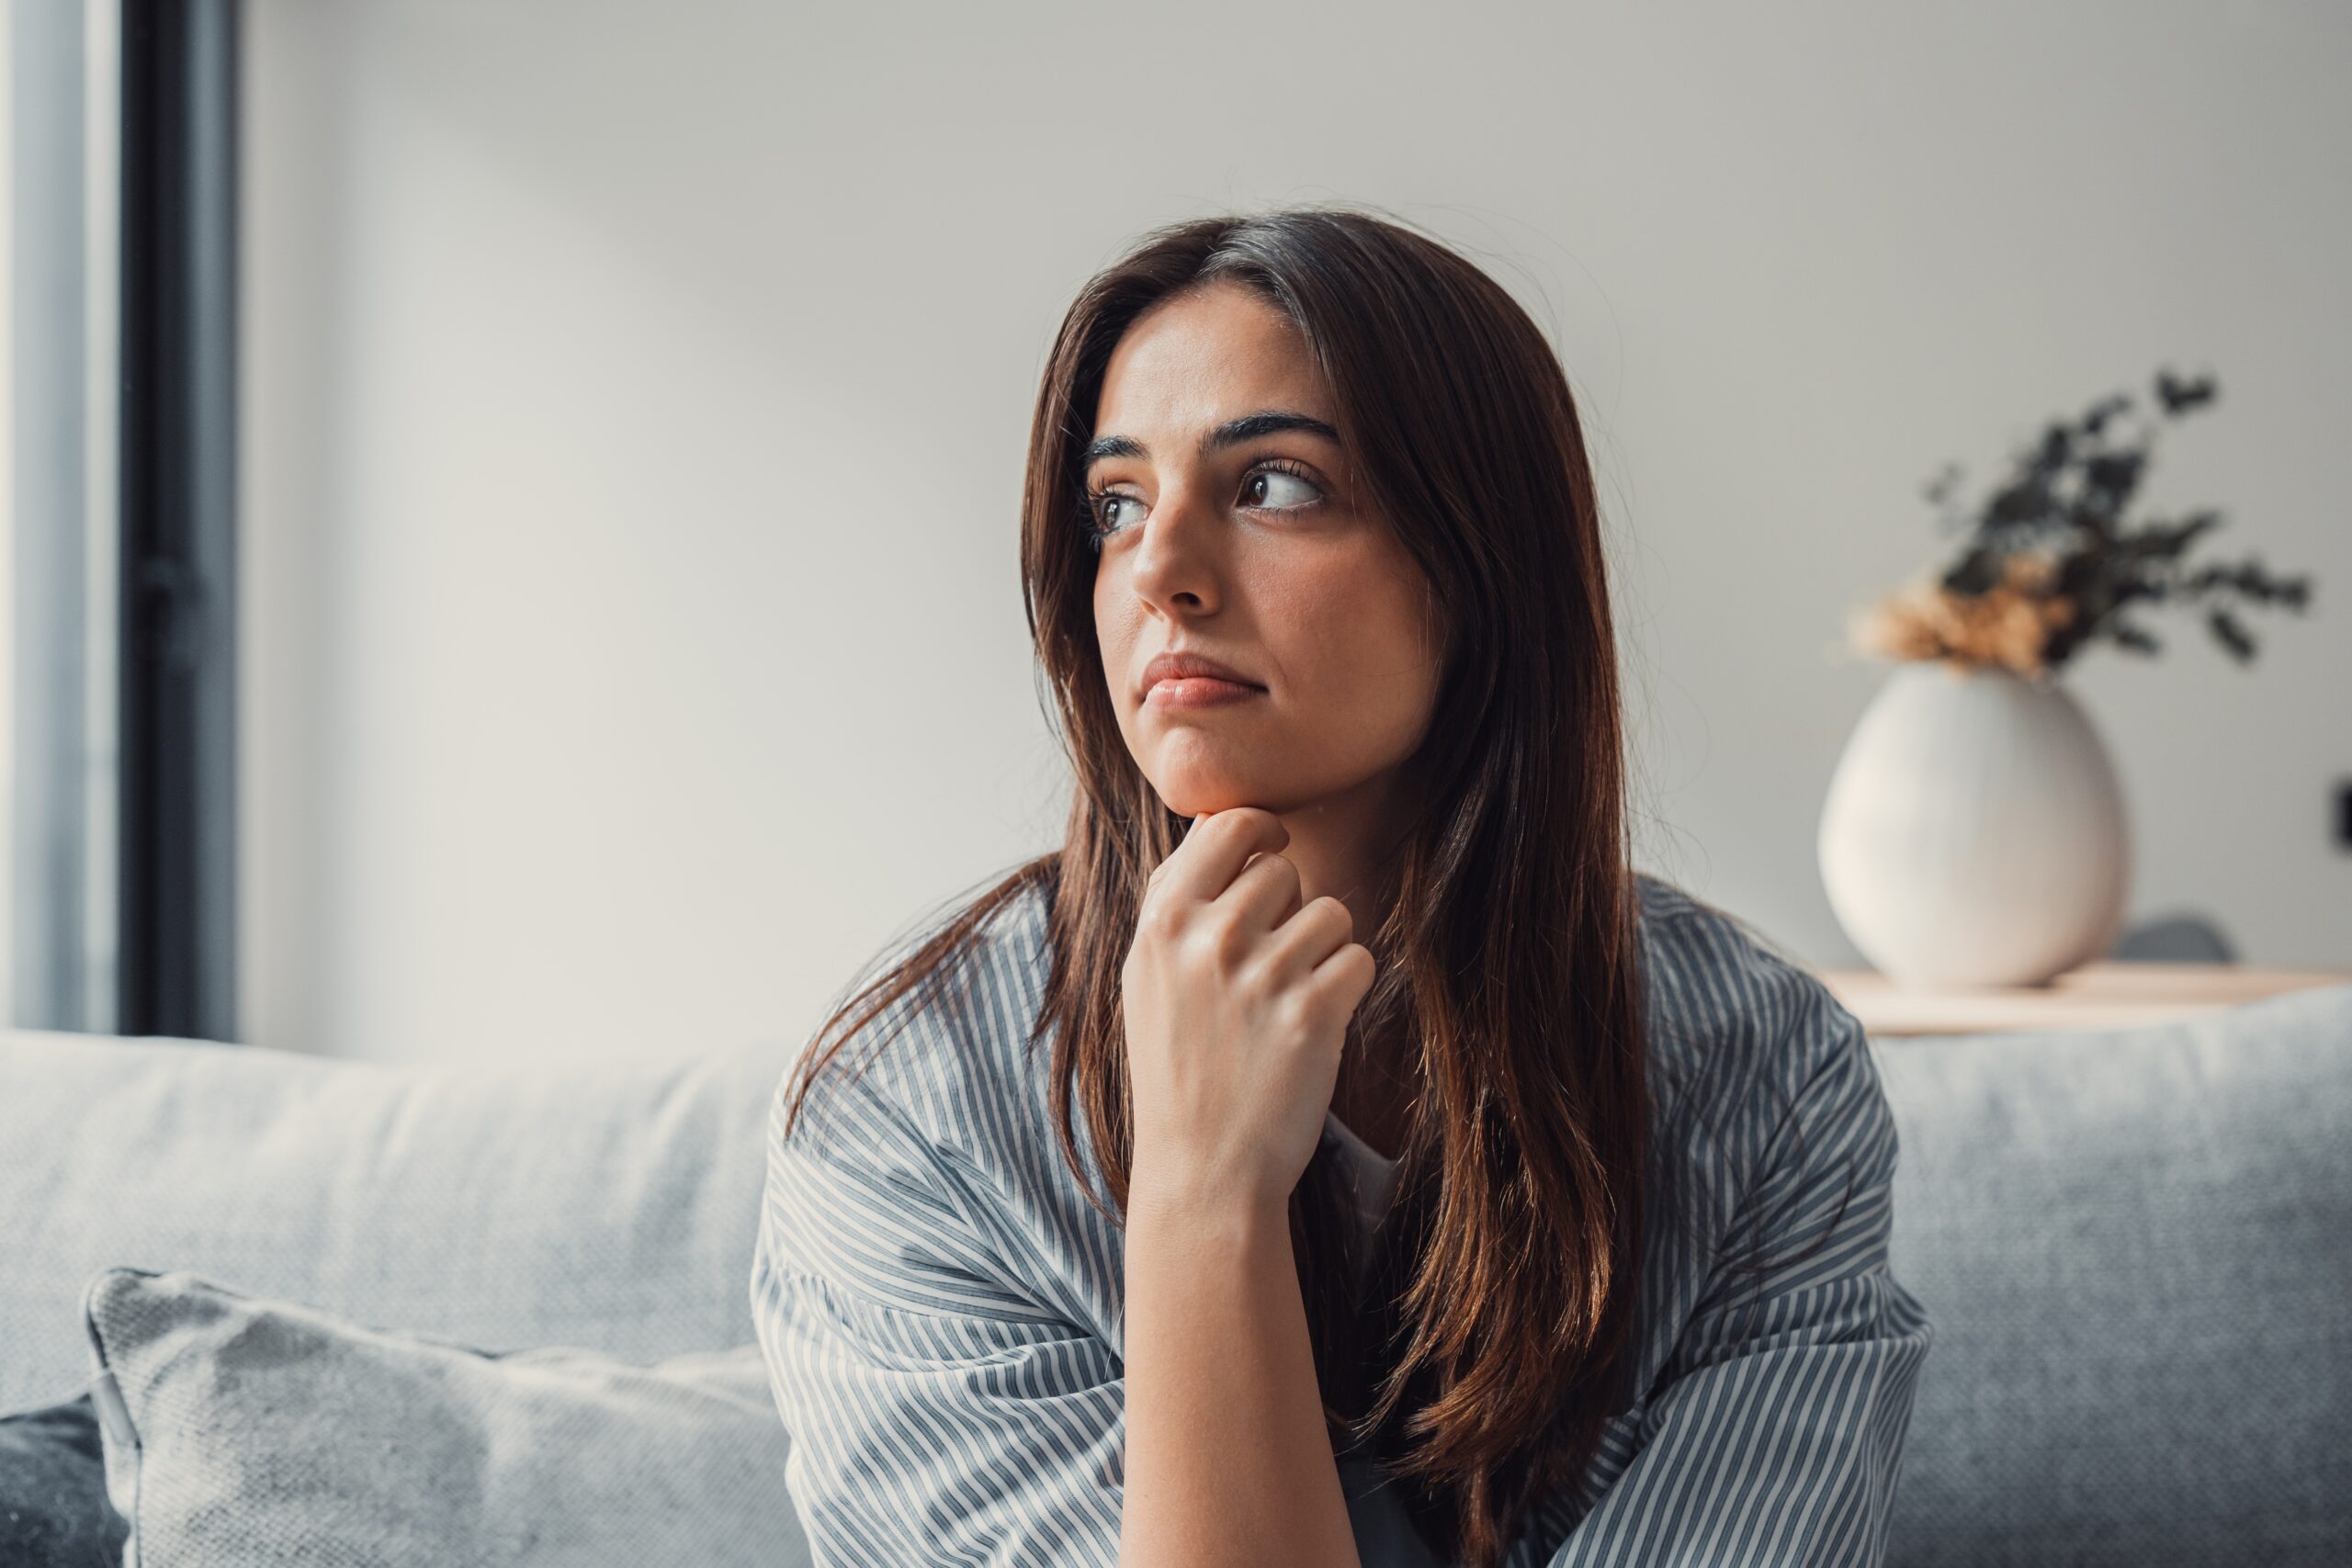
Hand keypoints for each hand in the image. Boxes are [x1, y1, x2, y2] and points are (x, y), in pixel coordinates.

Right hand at [1121, 808, 1378, 1215]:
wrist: (1201, 1170)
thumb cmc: (1176, 1068)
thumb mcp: (1146, 978)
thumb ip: (1175, 901)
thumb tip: (1218, 825)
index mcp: (1162, 922)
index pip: (1228, 824)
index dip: (1261, 831)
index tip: (1272, 851)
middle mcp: (1209, 939)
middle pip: (1285, 871)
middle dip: (1289, 909)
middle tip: (1268, 969)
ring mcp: (1262, 975)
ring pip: (1331, 913)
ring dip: (1323, 951)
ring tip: (1288, 1002)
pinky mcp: (1313, 1014)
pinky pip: (1359, 959)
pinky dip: (1347, 990)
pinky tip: (1314, 1027)